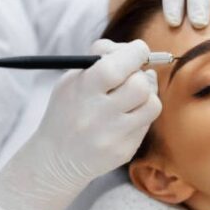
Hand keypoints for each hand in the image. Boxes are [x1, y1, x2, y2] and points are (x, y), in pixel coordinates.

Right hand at [0, 39, 161, 209]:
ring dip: (147, 95)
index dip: (136, 52)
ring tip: (132, 97)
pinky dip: (141, 114)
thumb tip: (143, 59)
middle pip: (140, 84)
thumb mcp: (72, 80)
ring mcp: (112, 136)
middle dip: (140, 74)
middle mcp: (97, 115)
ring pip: (152, 104)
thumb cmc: (67, 111)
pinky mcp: (124, 151)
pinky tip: (126, 116)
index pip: (116, 66)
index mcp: (81, 91)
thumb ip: (103, 60)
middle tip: (133, 75)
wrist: (56, 159)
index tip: (139, 50)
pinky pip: (147, 124)